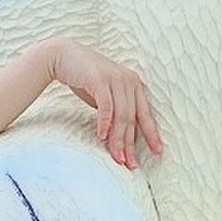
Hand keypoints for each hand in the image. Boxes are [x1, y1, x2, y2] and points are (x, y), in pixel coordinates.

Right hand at [46, 39, 162, 169]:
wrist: (63, 56)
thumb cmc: (85, 79)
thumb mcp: (106, 95)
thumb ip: (116, 110)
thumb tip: (122, 137)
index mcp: (134, 84)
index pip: (145, 114)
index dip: (151, 134)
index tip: (157, 152)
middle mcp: (128, 80)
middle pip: (132, 118)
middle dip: (130, 143)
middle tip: (130, 164)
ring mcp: (115, 78)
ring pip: (121, 115)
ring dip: (118, 139)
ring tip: (117, 157)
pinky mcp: (100, 79)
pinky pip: (106, 106)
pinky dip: (105, 123)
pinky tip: (102, 137)